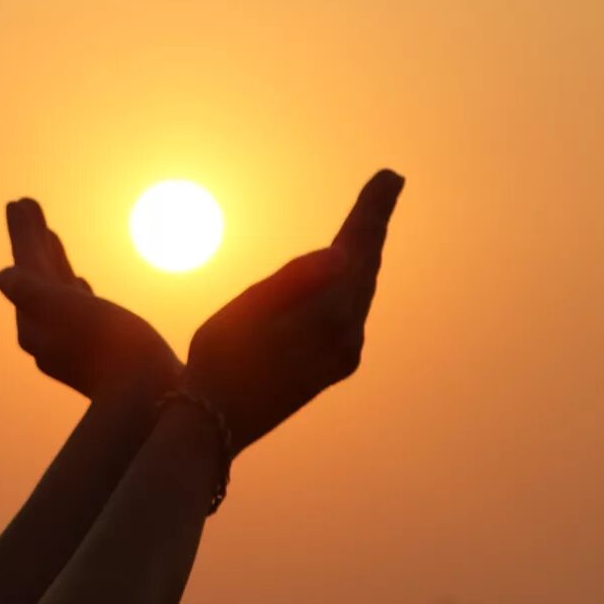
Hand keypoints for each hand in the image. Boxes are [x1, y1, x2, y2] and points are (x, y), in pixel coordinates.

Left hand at [0, 198, 180, 401]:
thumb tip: (4, 276)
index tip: (18, 202)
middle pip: (35, 277)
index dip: (22, 234)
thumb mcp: (64, 310)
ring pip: (57, 293)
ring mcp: (73, 344)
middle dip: (32, 242)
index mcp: (34, 324)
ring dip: (52, 261)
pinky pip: (79, 311)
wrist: (150, 397)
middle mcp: (47, 336)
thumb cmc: (109, 346)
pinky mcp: (100, 350)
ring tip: (49, 235)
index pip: (24, 269)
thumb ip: (31, 289)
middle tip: (27, 205)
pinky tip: (80, 284)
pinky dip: (74, 290)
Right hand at [182, 169, 404, 451]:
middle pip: (366, 266)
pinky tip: (351, 275)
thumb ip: (294, 281)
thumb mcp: (246, 313)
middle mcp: (347, 335)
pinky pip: (354, 311)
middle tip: (389, 183)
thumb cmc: (217, 362)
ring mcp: (345, 355)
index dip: (372, 210)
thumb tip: (341, 254)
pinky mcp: (336, 367)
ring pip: (362, 289)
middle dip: (373, 225)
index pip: (356, 248)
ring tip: (371, 221)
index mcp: (328, 315)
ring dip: (366, 253)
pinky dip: (356, 283)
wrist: (212, 427)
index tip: (391, 175)